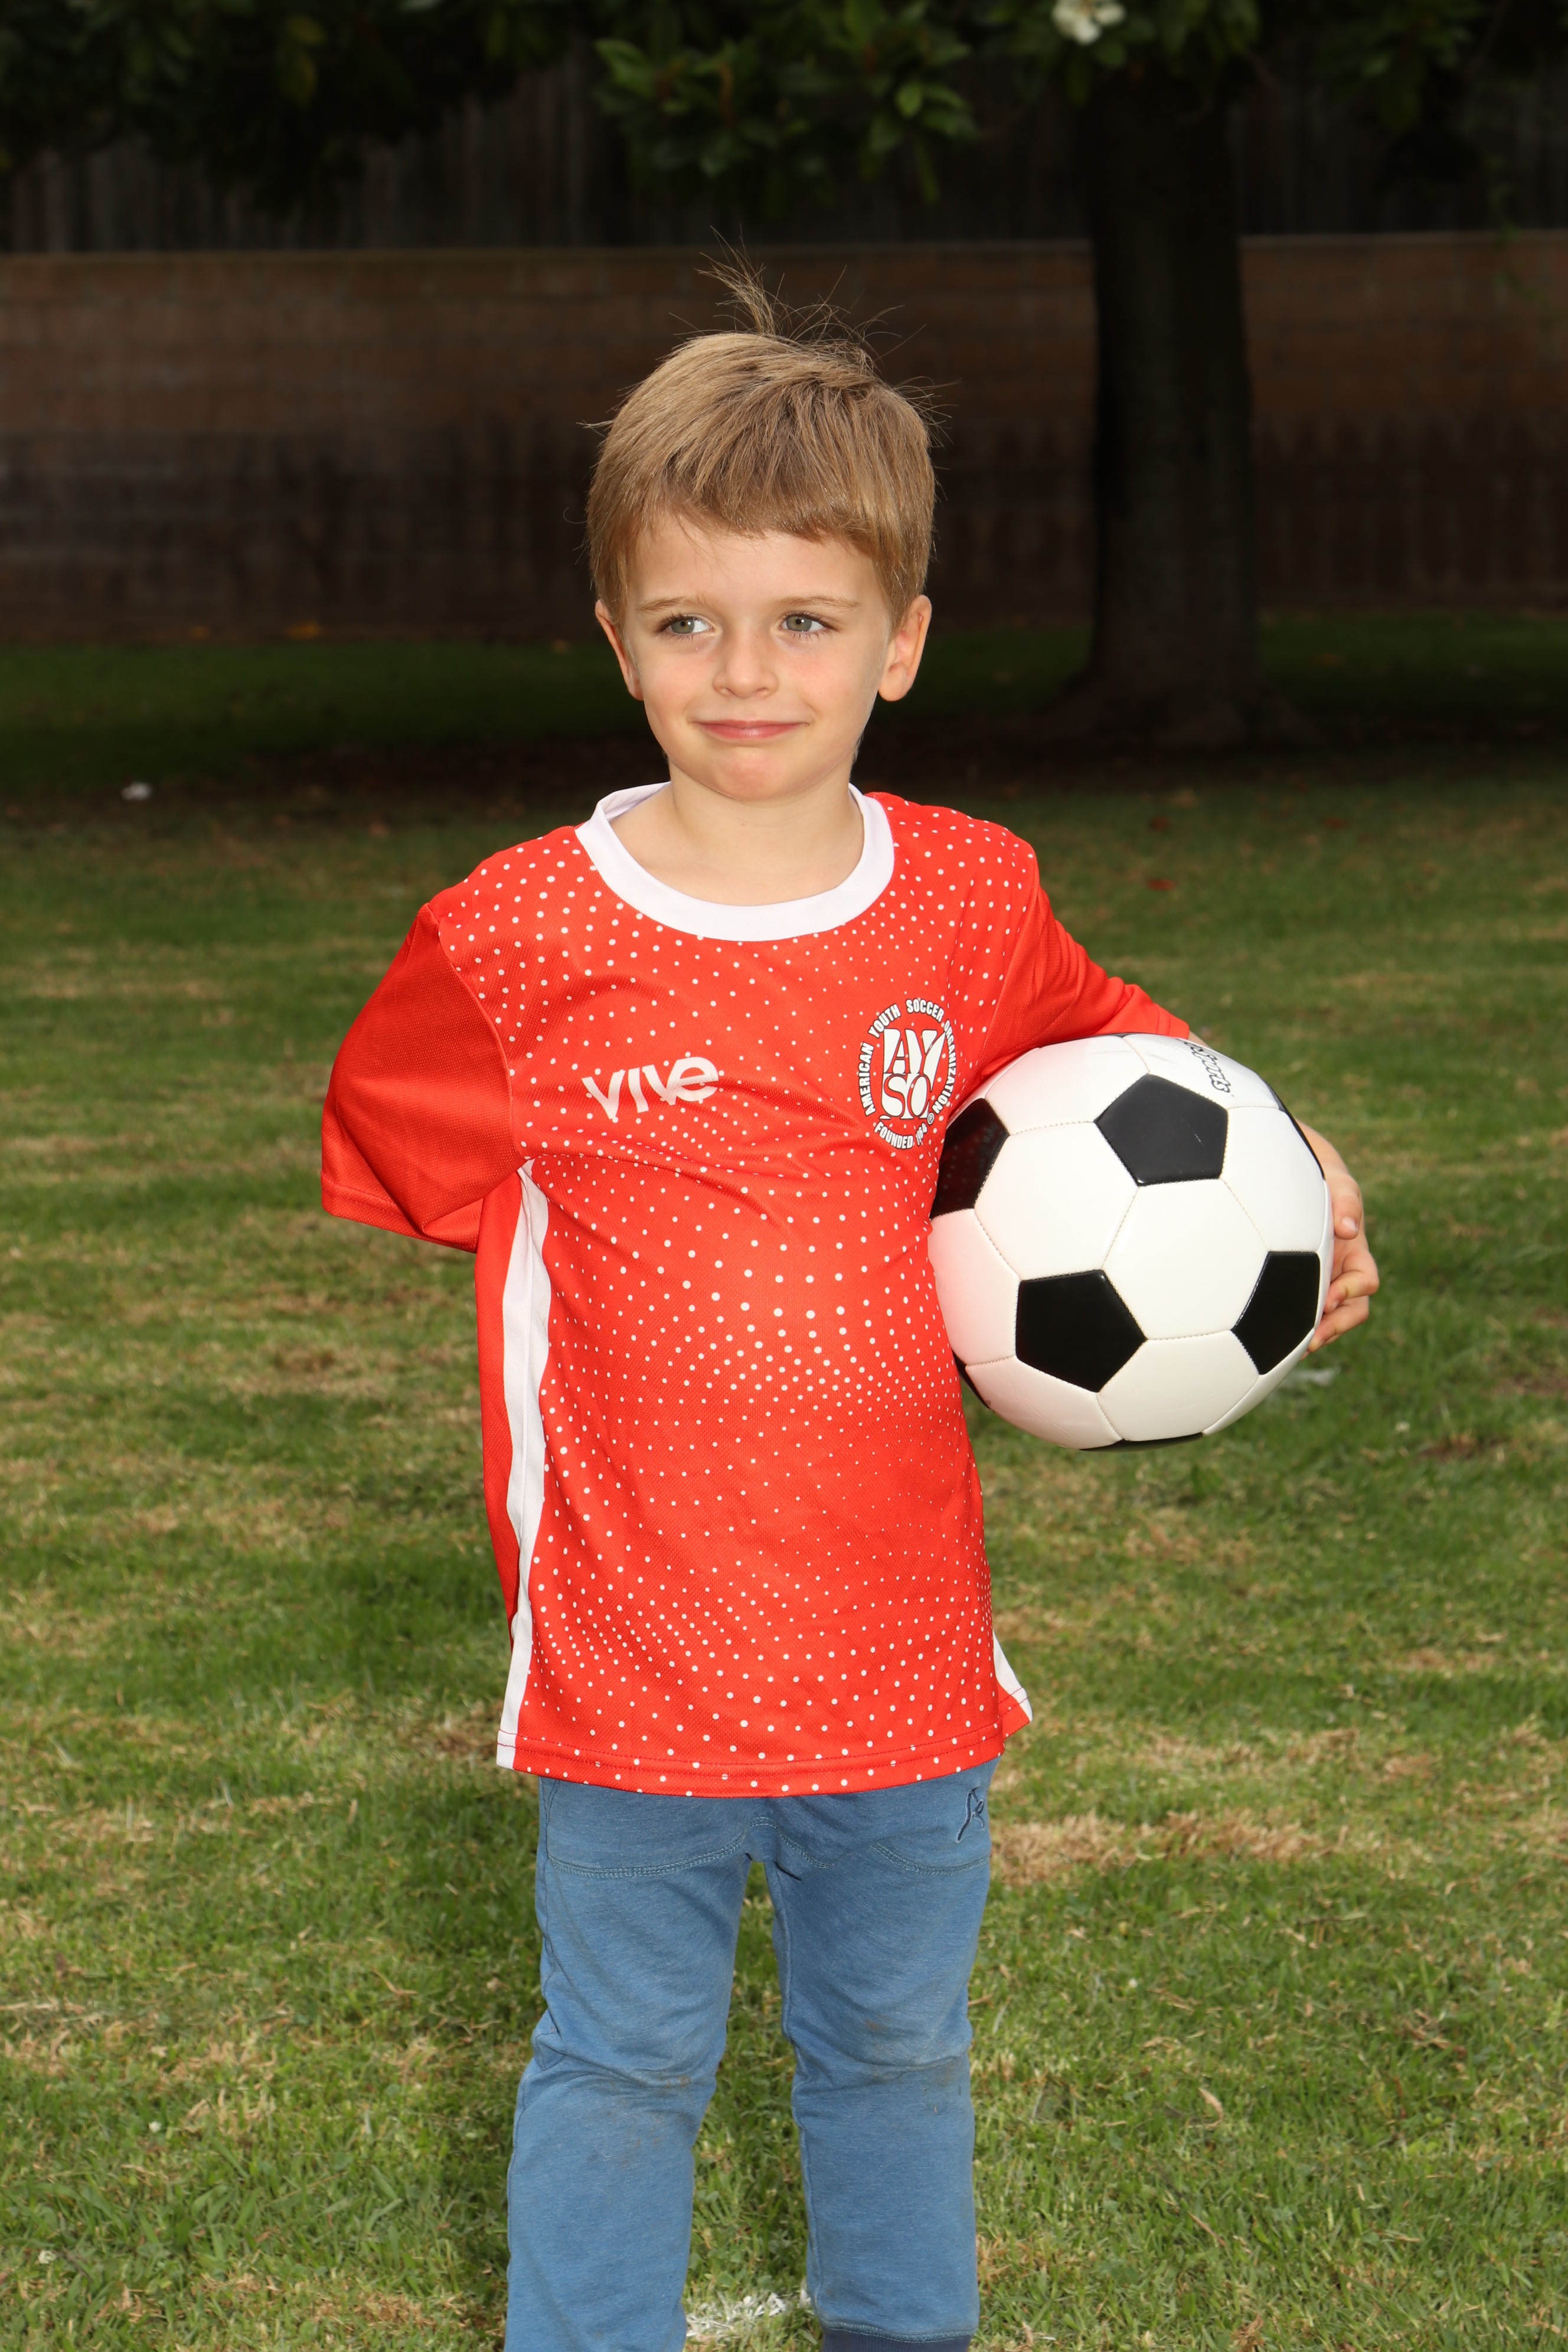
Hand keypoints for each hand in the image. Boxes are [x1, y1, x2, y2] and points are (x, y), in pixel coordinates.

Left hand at [1298, 1123, 1377, 1349]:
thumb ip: (1347, 1198)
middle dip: (1336, 1327)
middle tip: (1312, 1341)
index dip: (1351, 1292)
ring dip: (1314, 1333)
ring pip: (1324, 1316)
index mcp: (1354, 1252)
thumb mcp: (1337, 1181)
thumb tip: (1349, 1229)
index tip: (1330, 1298)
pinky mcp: (1295, 1287)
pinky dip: (1289, 1324)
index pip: (1365, 1280)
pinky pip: (1297, 1310)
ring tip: (1290, 1347)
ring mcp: (1318, 1282)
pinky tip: (1264, 1334)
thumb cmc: (1321, 1178)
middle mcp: (1339, 1272)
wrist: (1293, 1177)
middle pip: (1351, 1310)